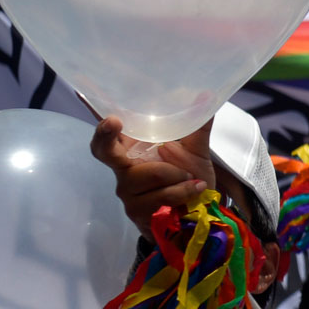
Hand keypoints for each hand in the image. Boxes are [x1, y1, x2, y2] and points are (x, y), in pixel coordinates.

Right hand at [90, 115, 215, 234]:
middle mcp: (123, 168)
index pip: (106, 136)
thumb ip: (198, 124)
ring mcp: (127, 191)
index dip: (101, 126)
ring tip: (192, 178)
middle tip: (113, 122)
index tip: (108, 115)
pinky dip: (183, 190)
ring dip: (178, 175)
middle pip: (104, 151)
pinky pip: (162, 196)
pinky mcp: (137, 212)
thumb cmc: (190, 176)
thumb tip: (207, 95)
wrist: (200, 212)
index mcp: (131, 149)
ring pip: (150, 174)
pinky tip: (194, 190)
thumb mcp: (196, 149)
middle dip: (106, 137)